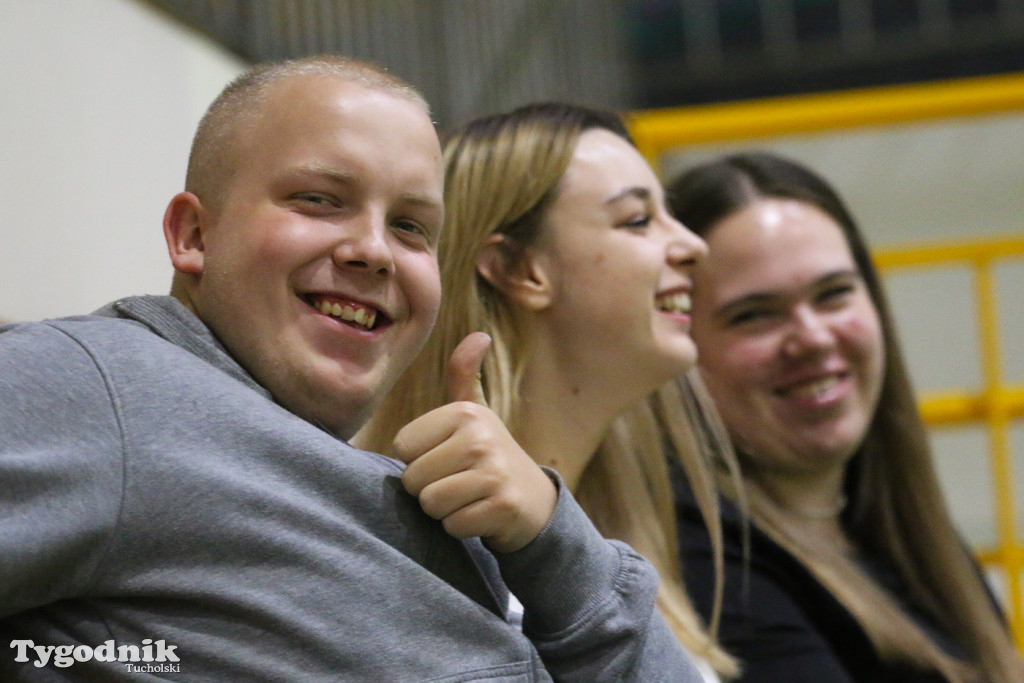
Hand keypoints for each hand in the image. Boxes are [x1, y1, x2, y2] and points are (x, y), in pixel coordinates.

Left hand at [393, 332, 557, 552]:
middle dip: (429, 488)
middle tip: (458, 482)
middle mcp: (481, 437)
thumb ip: (463, 376)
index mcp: (465, 412)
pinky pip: (453, 526)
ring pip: (431, 504)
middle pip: (413, 479)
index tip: (446, 457)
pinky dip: (462, 528)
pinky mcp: (503, 506)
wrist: (535, 501)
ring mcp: (494, 472)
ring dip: (444, 510)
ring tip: (468, 497)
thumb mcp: (474, 414)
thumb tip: (479, 334)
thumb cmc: (489, 455)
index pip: (403, 447)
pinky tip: (481, 514)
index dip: (418, 459)